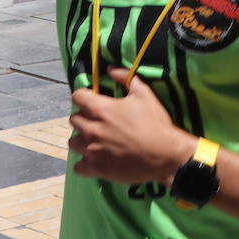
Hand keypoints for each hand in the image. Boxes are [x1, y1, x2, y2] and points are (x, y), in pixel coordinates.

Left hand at [68, 68, 193, 184]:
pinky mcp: (97, 169)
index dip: (84, 96)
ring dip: (82, 139)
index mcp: (100, 110)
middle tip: (97, 121)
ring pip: (73, 142)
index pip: (77, 97)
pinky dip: (84, 163)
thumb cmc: (155, 124)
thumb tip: (111, 69)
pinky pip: (78, 167)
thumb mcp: (144, 94)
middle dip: (83, 117)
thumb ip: (126, 77)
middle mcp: (91, 129)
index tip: (92, 100)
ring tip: (95, 141)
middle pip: (73, 119)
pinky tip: (95, 159)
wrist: (165, 156)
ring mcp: (92, 151)